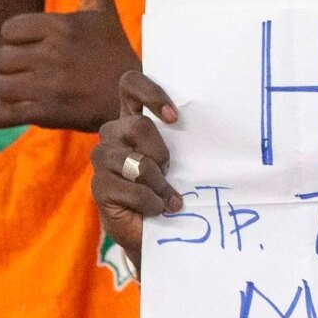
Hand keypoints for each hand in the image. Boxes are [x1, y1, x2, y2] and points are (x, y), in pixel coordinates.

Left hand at [0, 0, 138, 133]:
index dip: (20, 41)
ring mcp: (48, 85)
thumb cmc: (113, 48)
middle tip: (46, 72)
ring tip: (43, 90)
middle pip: (2, 59)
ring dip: (15, 90)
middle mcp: (52, 55)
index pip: (9, 31)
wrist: (133, 98)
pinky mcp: (47, 113)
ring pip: (2, 85)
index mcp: (59, 26)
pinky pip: (4, 114)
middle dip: (17, 67)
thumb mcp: (103, 9)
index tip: (43, 48)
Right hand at [90, 71, 182, 271]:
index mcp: (132, 119)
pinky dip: (151, 202)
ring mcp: (102, 160)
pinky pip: (131, 189)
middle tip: (169, 171)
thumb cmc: (171, 189)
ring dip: (158, 183)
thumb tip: (219, 127)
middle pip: (138, 125)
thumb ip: (184, 139)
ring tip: (167, 198)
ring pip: (136, 161)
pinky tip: (155, 209)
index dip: (150, 94)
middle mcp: (113, 134)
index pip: (130, 85)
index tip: (174, 118)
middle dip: (161, 153)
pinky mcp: (99, 187)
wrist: (156, 231)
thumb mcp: (182, 160)